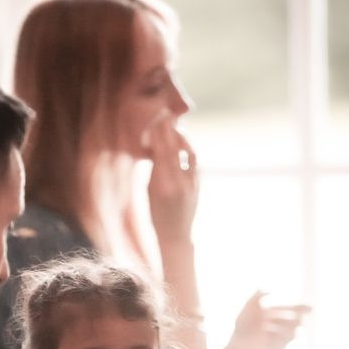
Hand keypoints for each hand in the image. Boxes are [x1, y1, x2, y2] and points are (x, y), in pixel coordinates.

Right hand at [147, 111, 198, 243]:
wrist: (176, 234)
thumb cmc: (156, 213)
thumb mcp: (150, 189)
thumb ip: (155, 167)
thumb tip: (156, 143)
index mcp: (161, 185)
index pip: (161, 151)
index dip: (159, 132)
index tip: (156, 118)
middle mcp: (178, 182)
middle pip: (174, 148)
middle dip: (169, 129)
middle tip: (165, 114)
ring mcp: (191, 183)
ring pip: (187, 152)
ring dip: (181, 137)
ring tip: (175, 126)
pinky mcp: (198, 184)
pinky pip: (193, 160)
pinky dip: (187, 149)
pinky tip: (182, 142)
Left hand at [216, 291, 310, 348]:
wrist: (237, 343)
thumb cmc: (243, 325)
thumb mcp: (247, 309)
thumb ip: (254, 298)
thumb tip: (261, 288)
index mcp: (276, 314)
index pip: (292, 310)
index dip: (301, 309)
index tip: (309, 308)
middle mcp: (281, 326)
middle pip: (295, 322)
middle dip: (293, 319)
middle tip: (287, 317)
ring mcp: (281, 340)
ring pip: (292, 333)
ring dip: (281, 328)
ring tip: (265, 325)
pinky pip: (282, 345)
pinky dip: (274, 339)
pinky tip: (264, 336)